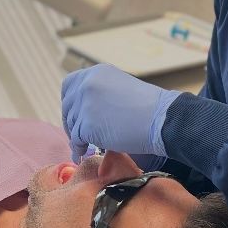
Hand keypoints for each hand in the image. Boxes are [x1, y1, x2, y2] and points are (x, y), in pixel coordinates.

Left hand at [60, 64, 180, 162]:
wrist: (160, 119)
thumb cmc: (148, 108)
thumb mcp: (120, 88)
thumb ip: (100, 93)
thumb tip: (84, 112)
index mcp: (96, 73)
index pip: (69, 85)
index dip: (69, 101)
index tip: (74, 114)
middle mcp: (87, 84)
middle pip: (67, 106)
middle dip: (71, 122)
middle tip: (77, 134)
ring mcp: (85, 104)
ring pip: (72, 124)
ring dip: (76, 137)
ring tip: (82, 148)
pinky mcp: (87, 124)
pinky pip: (76, 140)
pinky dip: (79, 149)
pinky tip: (83, 154)